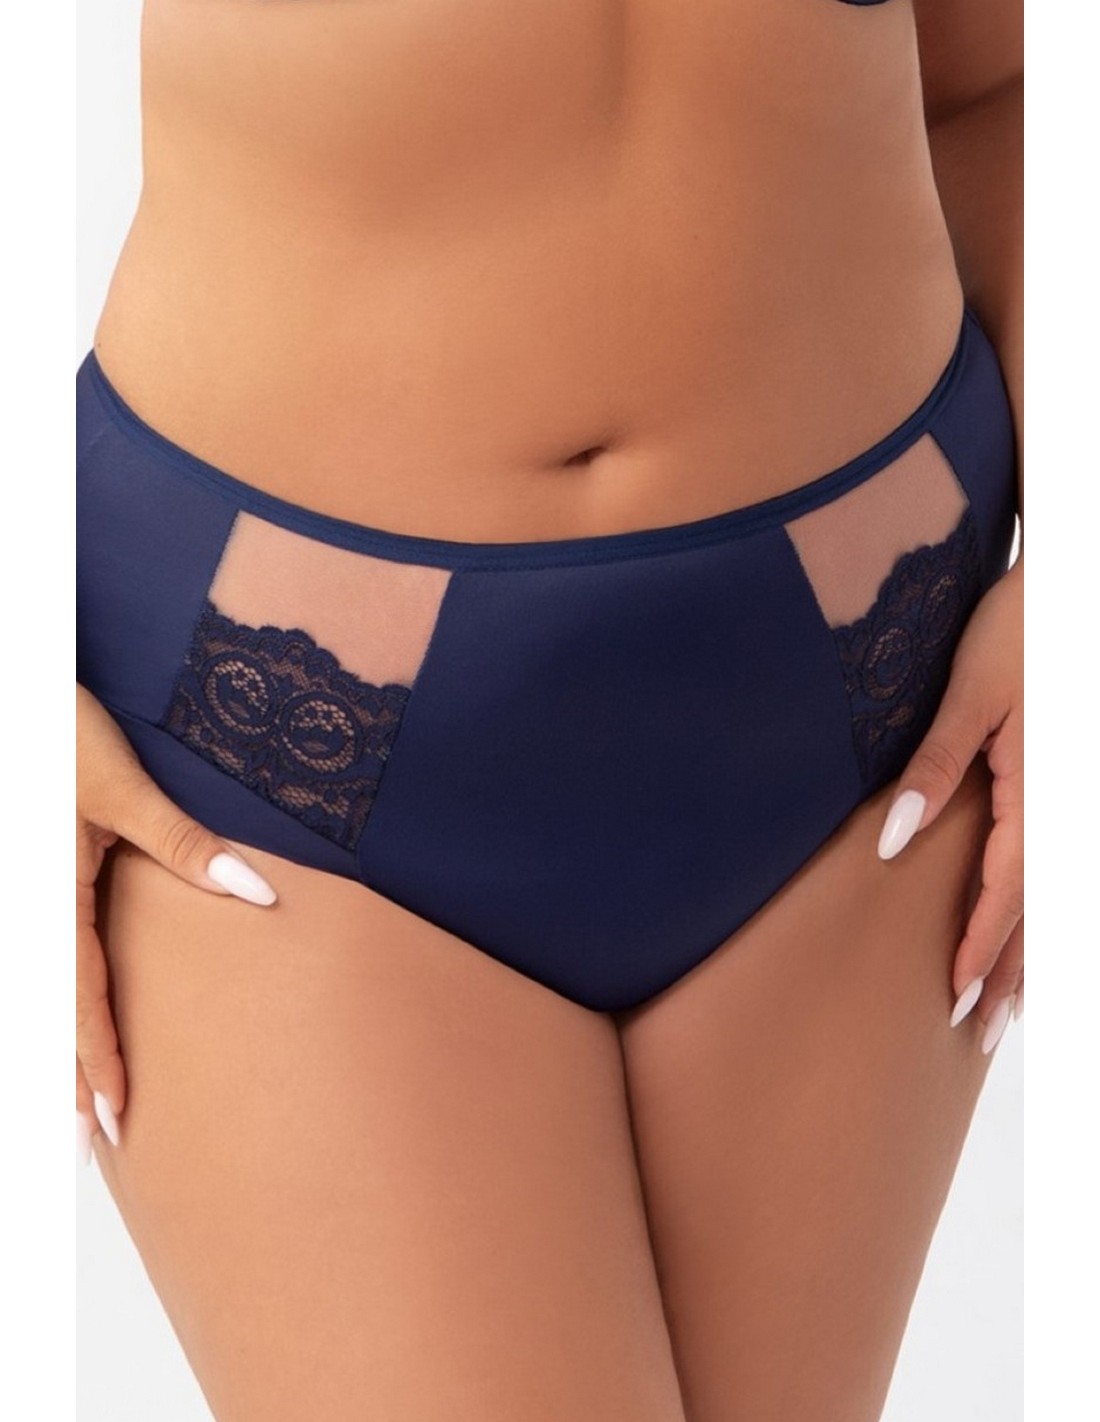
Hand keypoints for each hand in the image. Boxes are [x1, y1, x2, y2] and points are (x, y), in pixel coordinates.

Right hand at [76, 683, 278, 1163]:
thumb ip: (186, 843)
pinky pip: (47, 955)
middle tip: (91, 1143)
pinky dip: (56, 1002)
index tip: (114, 1119)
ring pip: (41, 989)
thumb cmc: (63, 729)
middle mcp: (33, 906)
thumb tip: (259, 894)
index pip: (75, 999)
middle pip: (48, 1009)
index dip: (94, 1061)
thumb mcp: (126, 786)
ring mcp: (29, 896)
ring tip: (78, 1102)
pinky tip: (70, 1018)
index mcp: (50, 895)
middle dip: (67, 1076)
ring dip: (56, 1047)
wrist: (22, 692)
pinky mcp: (36, 880)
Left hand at [875, 555, 1022, 1053]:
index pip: (1007, 895)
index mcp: (1039, 796)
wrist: (1067, 588)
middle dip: (1008, 973)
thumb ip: (934, 769)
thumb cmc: (1019, 630)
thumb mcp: (970, 695)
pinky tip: (1030, 930)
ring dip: (1031, 954)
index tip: (953, 998)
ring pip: (1055, 896)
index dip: (979, 948)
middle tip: (979, 1029)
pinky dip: (1044, 911)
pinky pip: (1057, 866)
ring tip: (1006, 1006)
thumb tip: (892, 839)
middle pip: (1039, 912)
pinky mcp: (1066, 785)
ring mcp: (1071, 800)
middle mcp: (1064, 809)